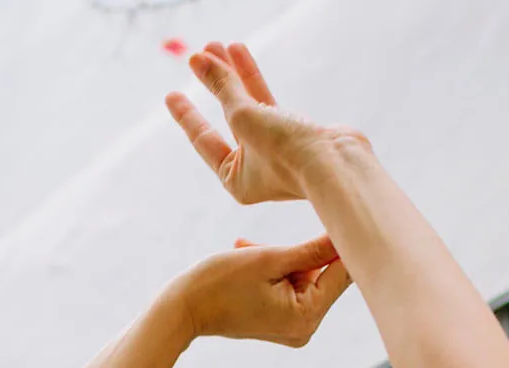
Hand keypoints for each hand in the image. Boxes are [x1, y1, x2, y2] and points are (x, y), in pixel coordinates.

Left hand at [164, 42, 367, 204]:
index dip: (187, 114)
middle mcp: (256, 167)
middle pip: (226, 118)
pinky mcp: (296, 132)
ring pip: (247, 105)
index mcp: (236, 180)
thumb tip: (199, 58)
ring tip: (219, 45)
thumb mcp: (244, 117)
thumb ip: (222, 87)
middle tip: (197, 56)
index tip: (171, 95)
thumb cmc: (286, 151)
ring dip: (232, 74)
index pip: (204, 141)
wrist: (337, 163)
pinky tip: (239, 53)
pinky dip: (252, 78)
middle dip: (213, 84)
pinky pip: (266, 100)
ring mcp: (277, 149)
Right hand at [169, 235, 352, 347]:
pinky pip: (290, 288)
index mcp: (307, 316)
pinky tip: (247, 255)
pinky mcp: (282, 323)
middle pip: (322, 277)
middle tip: (268, 241)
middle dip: (300, 253)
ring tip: (248, 249)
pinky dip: (275, 271)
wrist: (182, 309)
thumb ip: (312, 250)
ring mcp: (293, 328)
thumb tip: (345, 236)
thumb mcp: (269, 259)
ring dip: (283, 258)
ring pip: (304, 278)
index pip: (341, 274)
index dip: (342, 243)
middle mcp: (306, 328)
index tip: (340, 217)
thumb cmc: (220, 282)